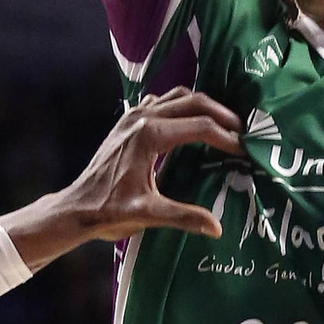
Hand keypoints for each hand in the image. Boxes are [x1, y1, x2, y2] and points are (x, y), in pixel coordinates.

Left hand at [2, 89, 243, 269]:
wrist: (77, 207)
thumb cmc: (109, 211)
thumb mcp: (148, 214)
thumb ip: (183, 217)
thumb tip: (217, 227)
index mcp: (150, 136)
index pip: (200, 127)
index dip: (227, 138)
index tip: (245, 151)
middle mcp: (142, 118)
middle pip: (193, 101)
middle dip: (222, 114)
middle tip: (243, 132)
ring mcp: (133, 116)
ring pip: (178, 96)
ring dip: (203, 106)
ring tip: (223, 125)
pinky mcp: (127, 120)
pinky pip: (161, 102)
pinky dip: (181, 106)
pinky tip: (190, 124)